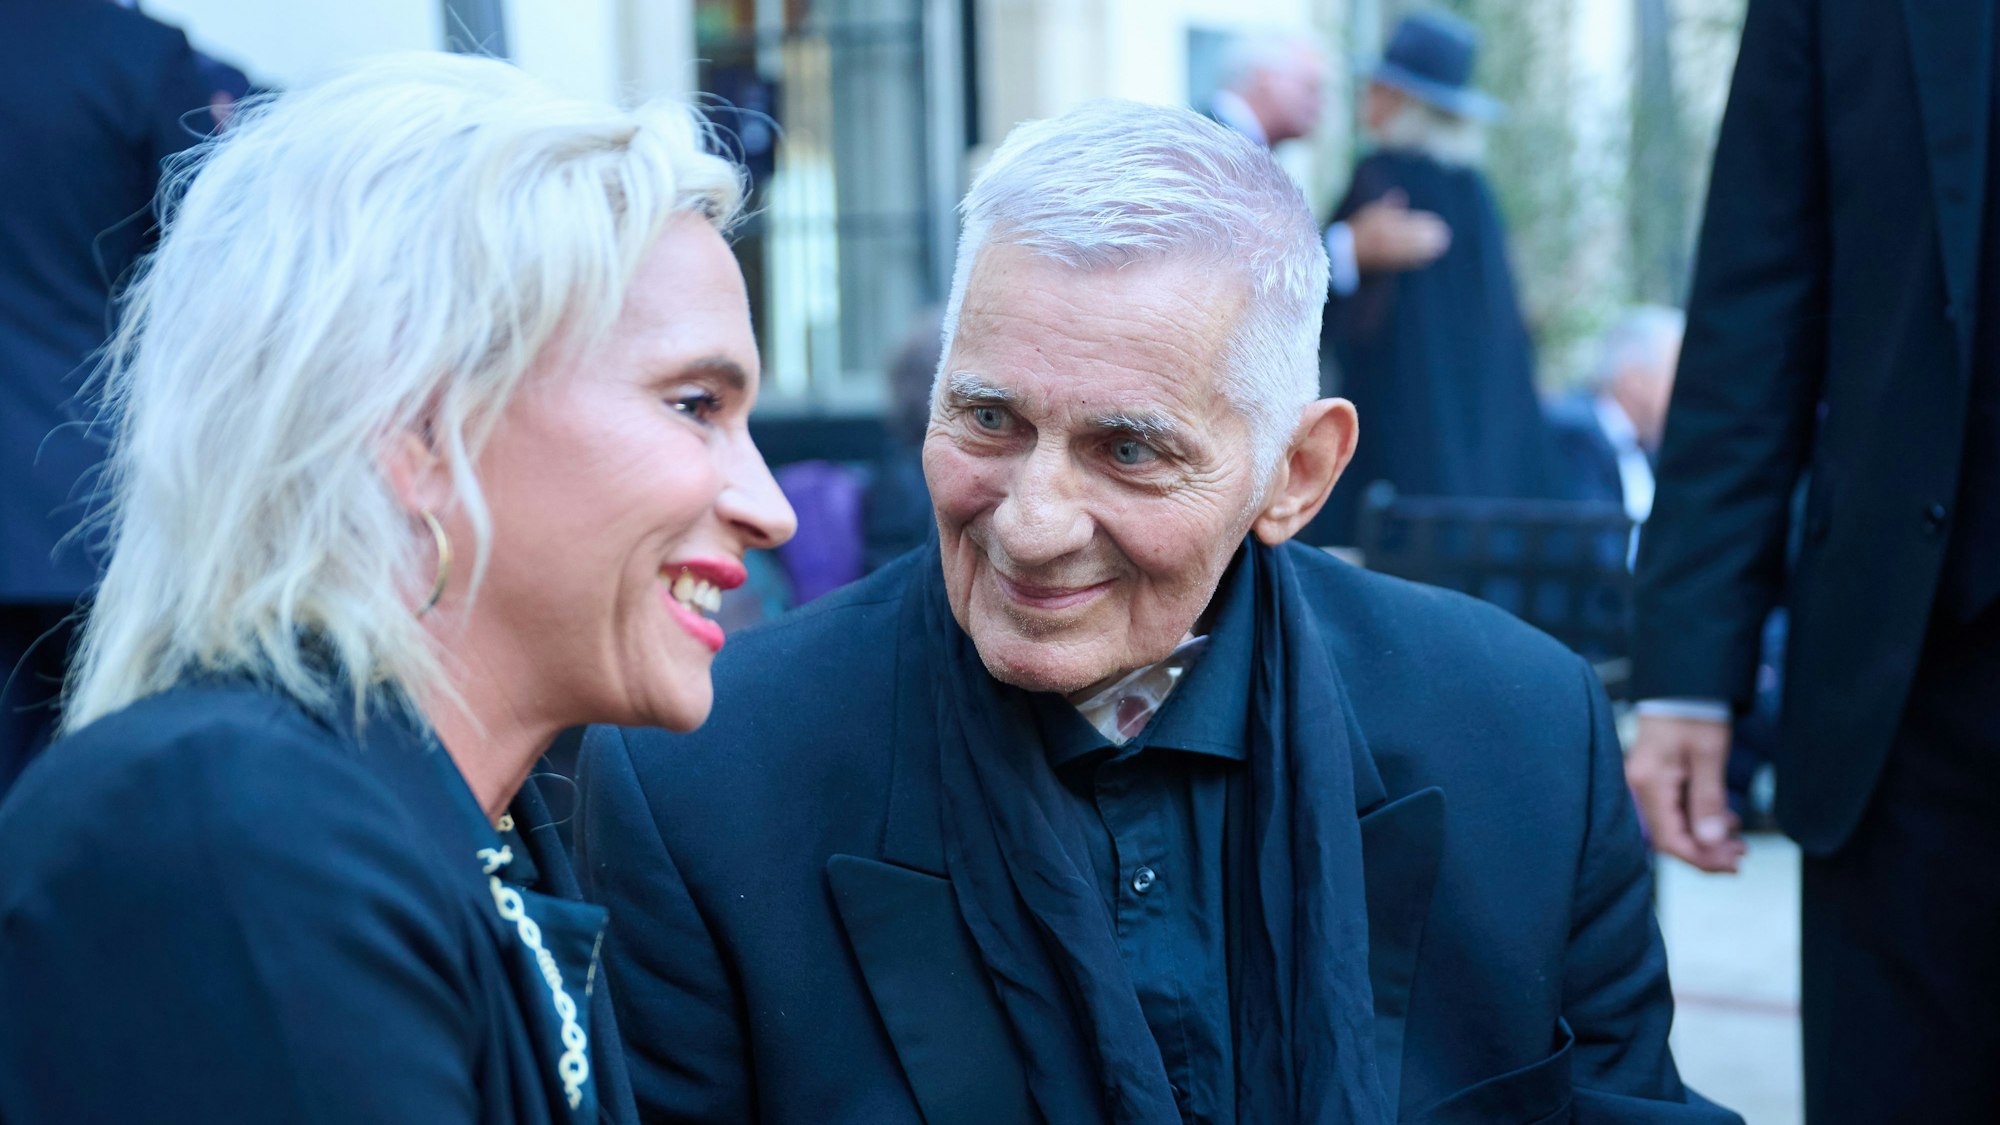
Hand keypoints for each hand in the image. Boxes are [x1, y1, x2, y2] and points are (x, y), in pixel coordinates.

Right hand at [1348, 190, 1450, 272]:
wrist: (1346, 252)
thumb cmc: (1361, 229)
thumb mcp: (1371, 212)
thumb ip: (1388, 205)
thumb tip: (1400, 194)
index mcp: (1383, 224)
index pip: (1409, 222)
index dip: (1424, 223)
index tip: (1437, 223)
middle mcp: (1385, 238)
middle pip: (1412, 237)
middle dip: (1429, 236)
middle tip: (1444, 235)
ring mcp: (1386, 252)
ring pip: (1411, 250)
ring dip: (1427, 249)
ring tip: (1441, 246)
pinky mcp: (1387, 263)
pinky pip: (1404, 262)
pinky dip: (1418, 260)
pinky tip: (1428, 257)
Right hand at [1626, 714, 1746, 872]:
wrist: (1682, 682)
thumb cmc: (1693, 711)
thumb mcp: (1708, 755)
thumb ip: (1708, 801)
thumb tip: (1711, 842)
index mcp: (1650, 784)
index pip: (1670, 839)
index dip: (1701, 858)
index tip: (1732, 864)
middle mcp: (1641, 787)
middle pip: (1670, 837)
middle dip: (1706, 852)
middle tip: (1741, 856)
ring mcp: (1646, 783)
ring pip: (1674, 826)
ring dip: (1705, 839)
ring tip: (1738, 842)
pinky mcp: (1656, 778)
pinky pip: (1675, 810)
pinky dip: (1699, 821)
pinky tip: (1723, 821)